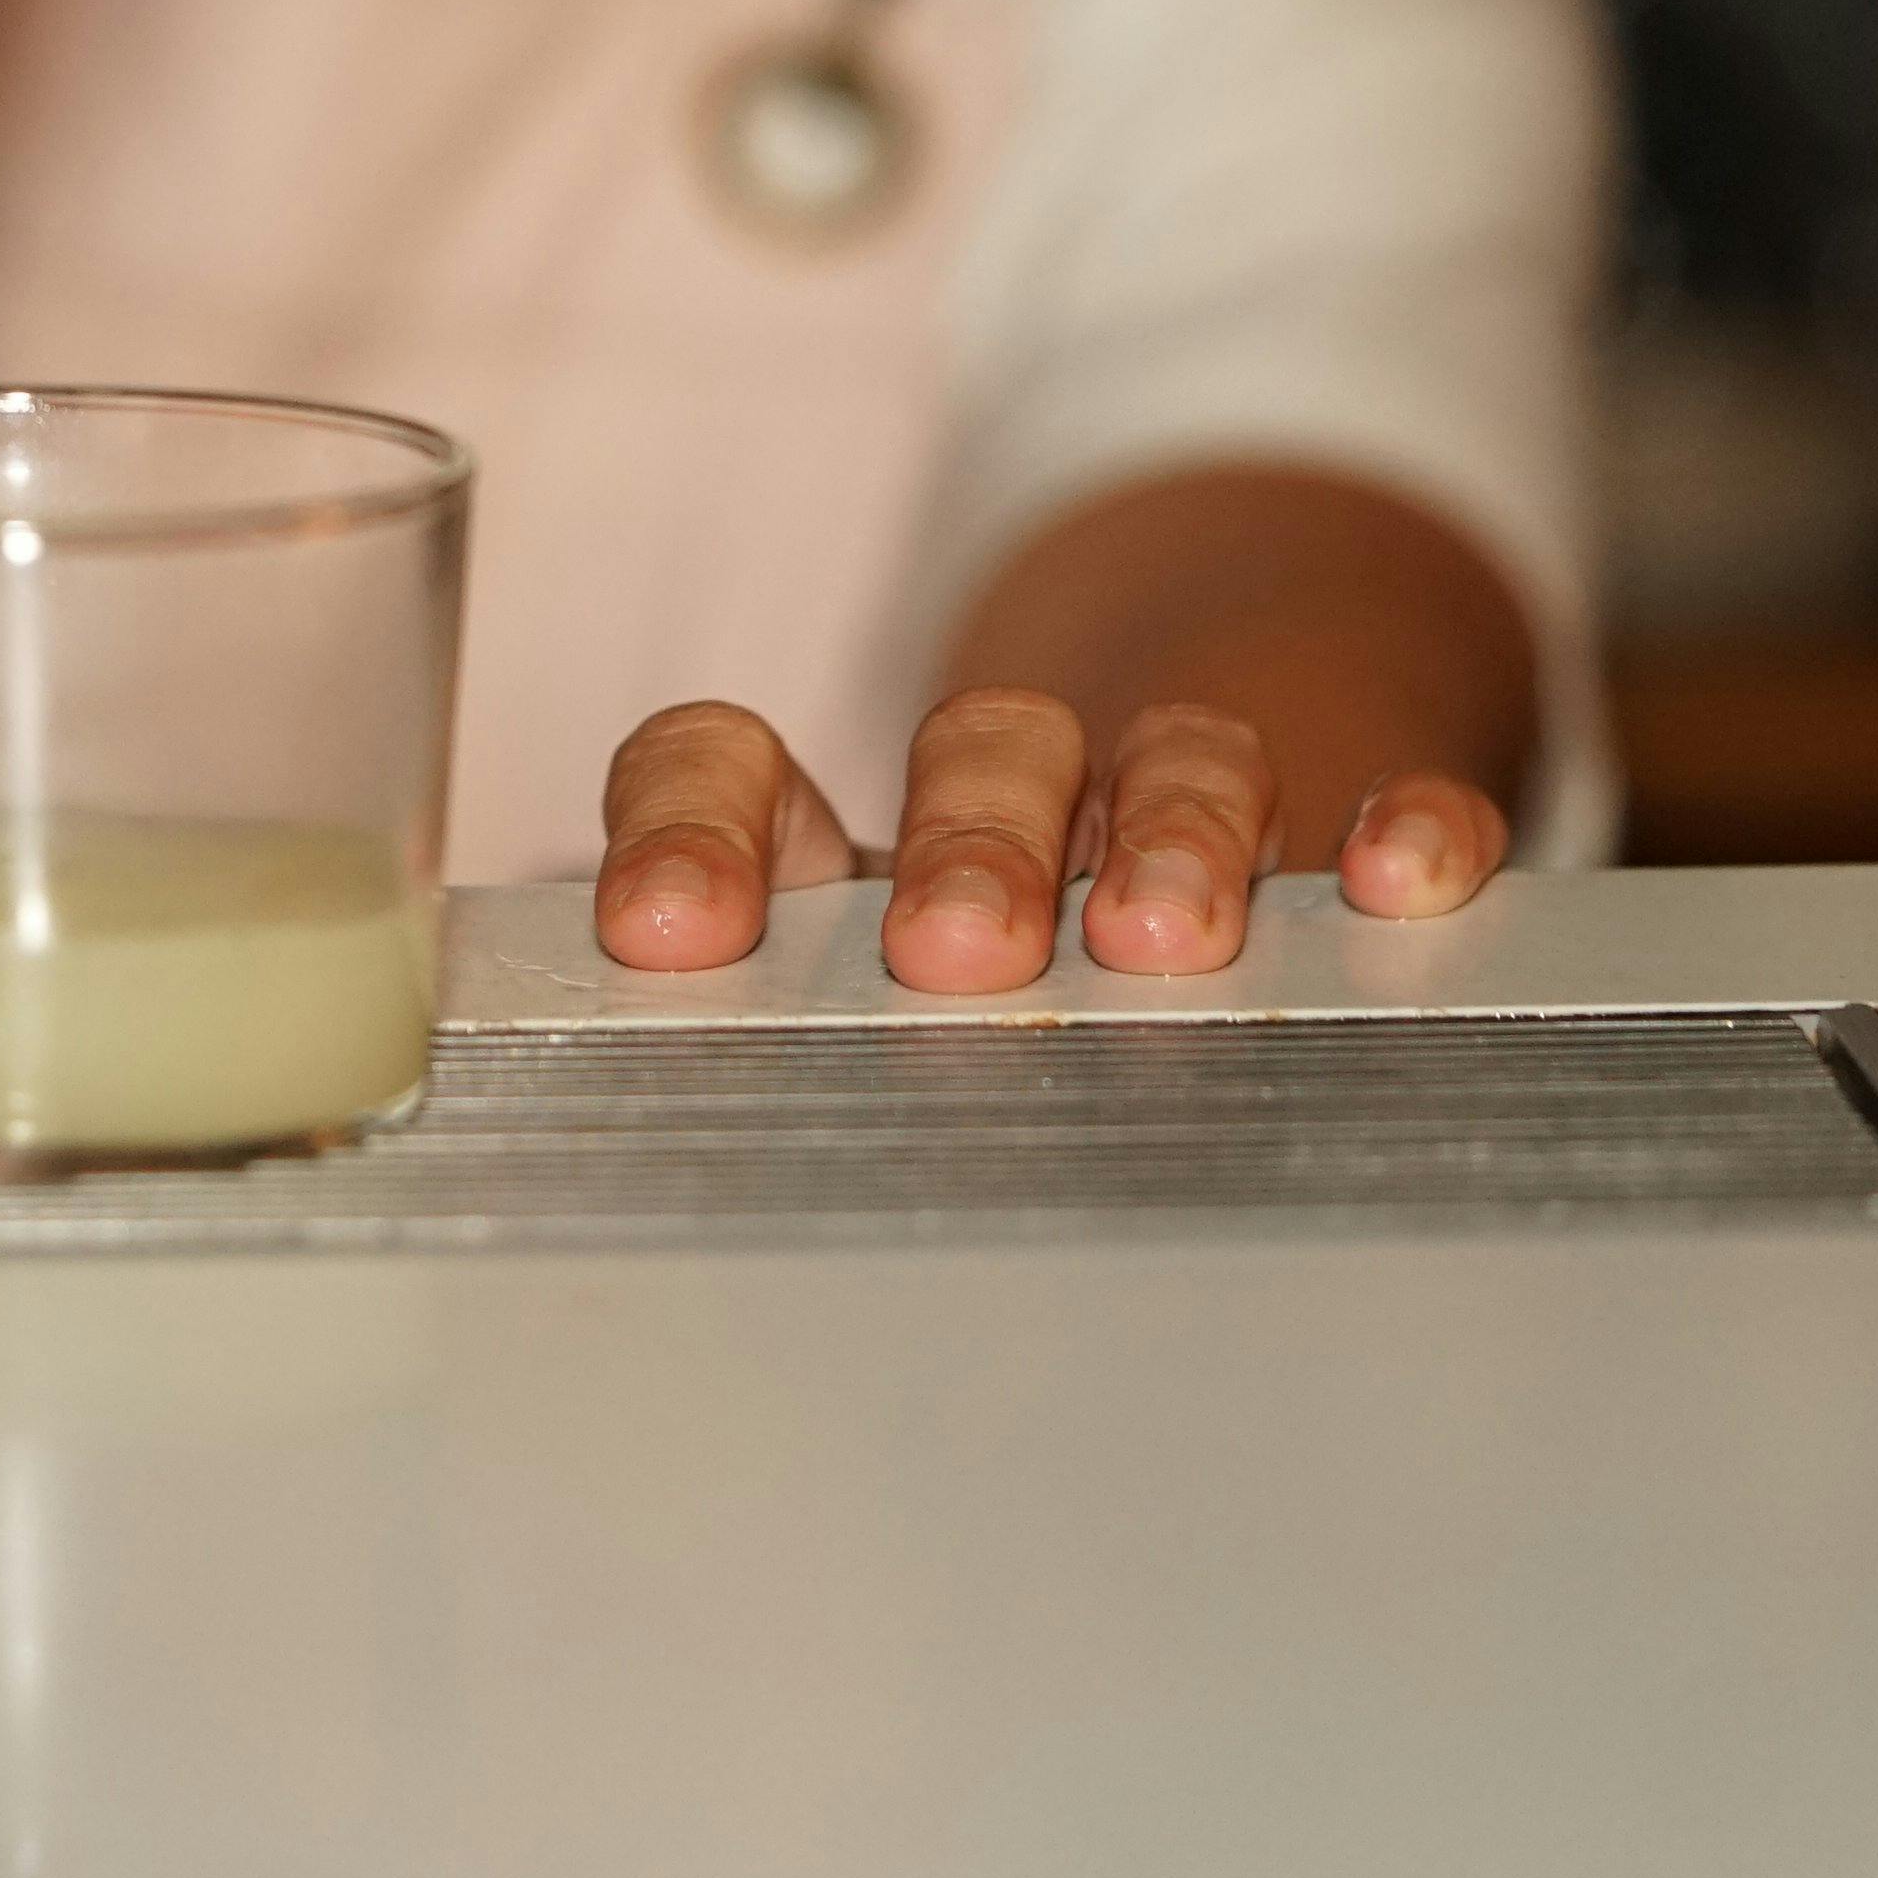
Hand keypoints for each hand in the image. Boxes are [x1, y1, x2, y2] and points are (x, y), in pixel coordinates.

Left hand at [588, 691, 1509, 995]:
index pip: (728, 762)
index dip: (694, 826)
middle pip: (973, 751)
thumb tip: (482, 1125)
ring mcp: (1166, 820)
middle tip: (952, 956)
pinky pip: (1374, 799)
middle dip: (963, 843)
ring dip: (1164, 830)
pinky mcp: (1334, 844)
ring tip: (1161, 938)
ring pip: (1169, 757)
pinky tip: (1396, 879)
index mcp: (822, 846)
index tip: (667, 934)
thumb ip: (672, 1072)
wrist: (1142, 916)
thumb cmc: (901, 1039)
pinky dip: (1395, 822)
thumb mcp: (785, 1053)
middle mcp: (993, 811)